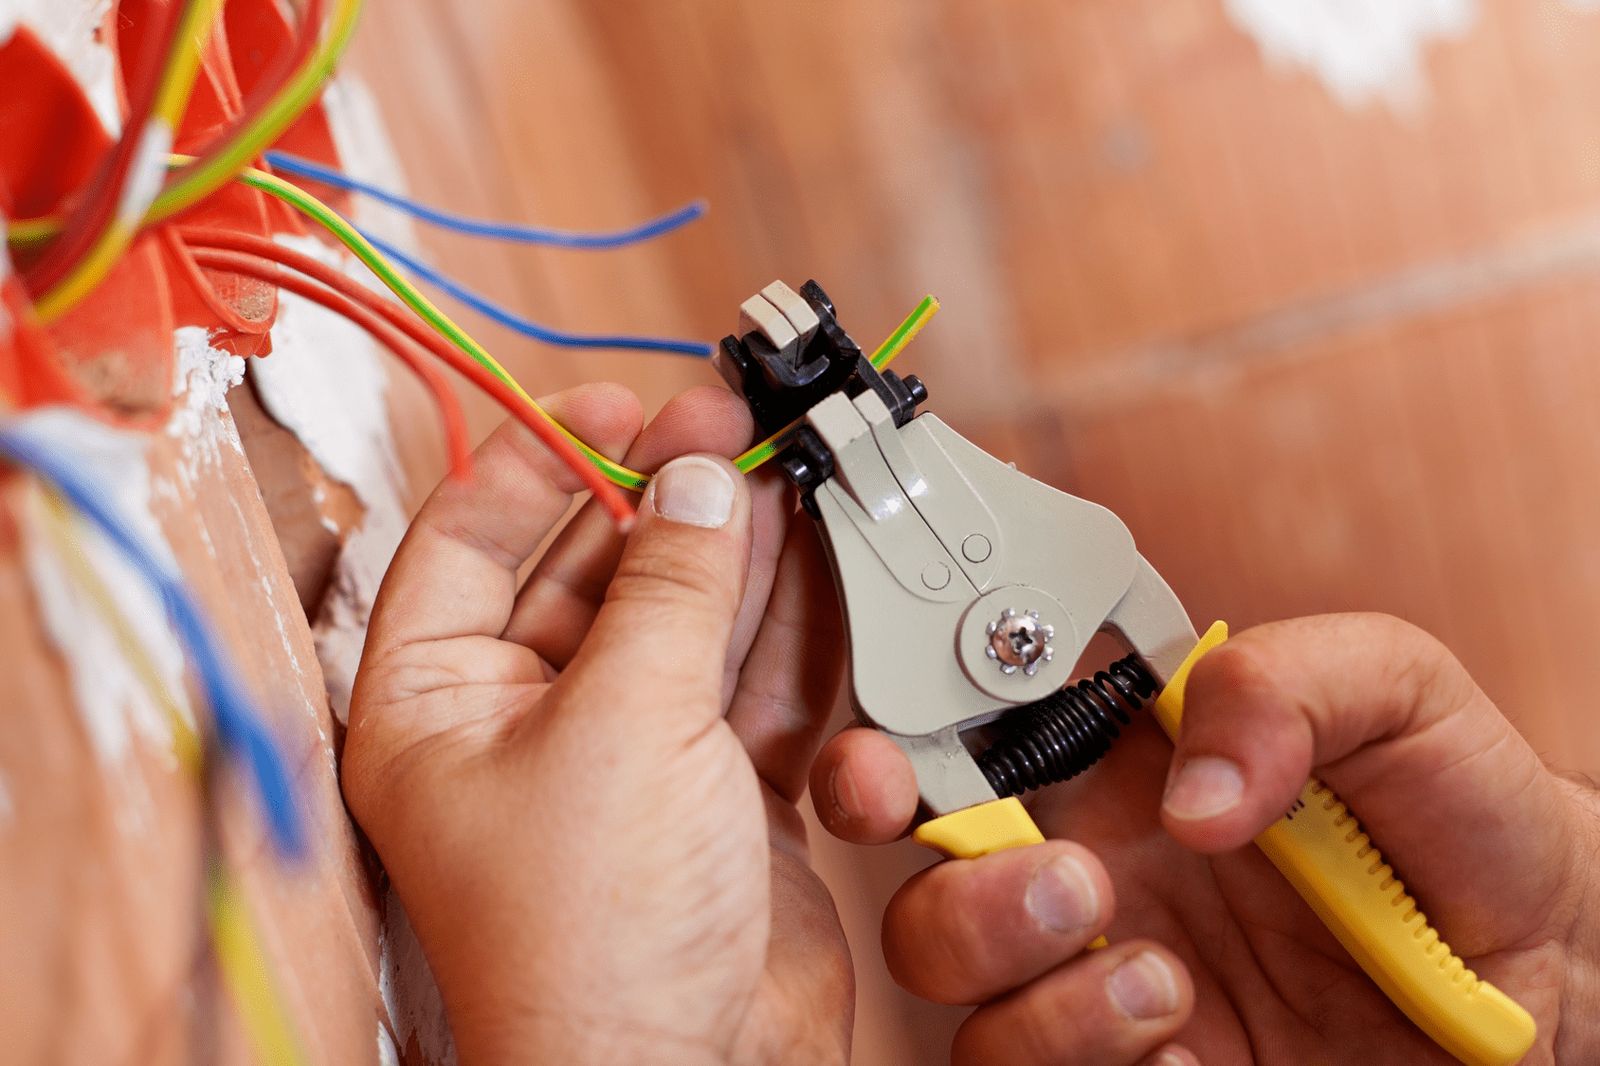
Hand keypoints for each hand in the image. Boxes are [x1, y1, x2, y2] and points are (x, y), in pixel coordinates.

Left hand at [343, 384, 851, 1063]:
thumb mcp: (624, 724)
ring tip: (789, 487)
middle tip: (734, 436)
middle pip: (595, 569)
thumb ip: (667, 588)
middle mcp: (524, 720)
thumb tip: (697, 482)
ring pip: (686, 620)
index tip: (622, 403)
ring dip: (740, 560)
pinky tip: (819, 586)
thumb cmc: (593, 940)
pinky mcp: (716, 790)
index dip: (544, 457)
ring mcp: (627, 753)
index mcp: (438, 702)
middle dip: (668, 503)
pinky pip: (752, 685)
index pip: (467, 537)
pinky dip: (790, 640)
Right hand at [812, 614, 1599, 1063]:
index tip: (881, 772)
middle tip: (1079, 886)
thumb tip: (1189, 788)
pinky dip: (1092, 1060)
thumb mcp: (1400, 695)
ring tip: (1167, 979)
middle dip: (958, 895)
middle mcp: (1090, 872)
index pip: (957, 744)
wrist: (1555, 971)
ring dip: (1039, 992)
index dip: (884, 750)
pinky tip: (1191, 1041)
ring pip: (963, 1002)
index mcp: (1114, 766)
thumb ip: (1286, 679)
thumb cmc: (1466, 815)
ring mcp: (1110, 984)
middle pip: (923, 888)